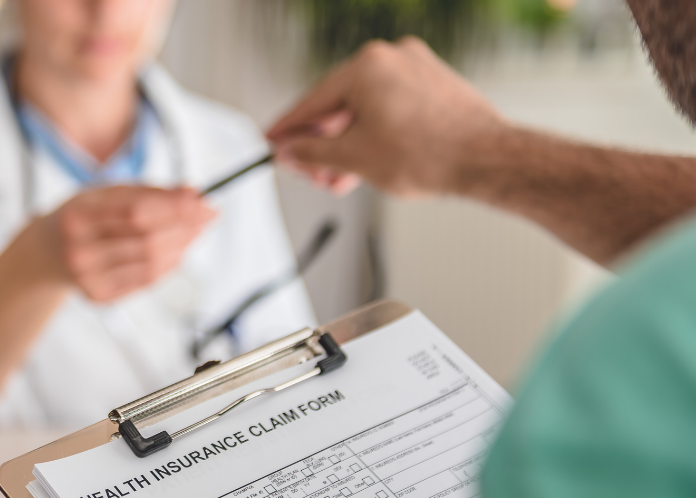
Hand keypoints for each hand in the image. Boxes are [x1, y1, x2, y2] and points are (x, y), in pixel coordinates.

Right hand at [30, 186, 214, 302]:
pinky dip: (170, 264)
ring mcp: (88, 278)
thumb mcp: (104, 193)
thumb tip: (192, 193)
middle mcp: (78, 251)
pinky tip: (178, 250)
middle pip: (147, 241)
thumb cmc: (81, 218)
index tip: (201, 200)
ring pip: (152, 264)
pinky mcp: (100, 297)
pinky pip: (147, 281)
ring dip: (182, 246)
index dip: (174, 207)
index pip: (135, 212)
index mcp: (77, 217)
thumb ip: (148, 192)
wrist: (47, 253)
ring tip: (196, 231)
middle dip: (185, 227)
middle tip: (206, 215)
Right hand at [266, 37, 505, 196]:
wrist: (486, 161)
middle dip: (322, 145)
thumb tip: (290, 152)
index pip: (312, 101)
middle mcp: (392, 58)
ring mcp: (417, 69)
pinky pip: (391, 109)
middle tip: (308, 171)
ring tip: (339, 178)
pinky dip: (375, 134)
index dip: (288, 129)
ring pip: (366, 110)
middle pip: (339, 105)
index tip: (273, 141)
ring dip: (348, 145)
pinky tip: (368, 162)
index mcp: (366, 66)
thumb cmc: (430, 155)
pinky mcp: (435, 85)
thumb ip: (310, 153)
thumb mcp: (352, 158)